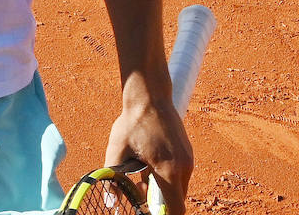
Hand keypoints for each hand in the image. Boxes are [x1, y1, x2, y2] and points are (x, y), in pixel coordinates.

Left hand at [104, 91, 193, 214]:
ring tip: (141, 173)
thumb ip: (114, 178)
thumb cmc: (132, 122)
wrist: (149, 95)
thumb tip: (110, 200)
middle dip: (159, 202)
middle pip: (177, 200)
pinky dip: (167, 177)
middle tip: (139, 190)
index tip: (148, 212)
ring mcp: (188, 158)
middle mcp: (184, 167)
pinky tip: (148, 163)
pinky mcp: (187, 152)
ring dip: (162, 189)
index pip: (175, 208)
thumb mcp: (117, 151)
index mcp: (169, 170)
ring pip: (178, 187)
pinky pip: (180, 174)